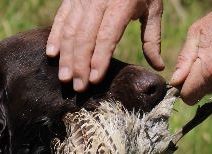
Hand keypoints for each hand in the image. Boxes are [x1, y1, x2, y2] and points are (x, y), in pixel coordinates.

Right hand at [46, 0, 164, 91]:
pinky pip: (60, 19)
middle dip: (80, 65)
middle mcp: (99, 1)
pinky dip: (55, 37)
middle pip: (85, 38)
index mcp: (121, 4)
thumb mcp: (152, 8)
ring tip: (65, 78)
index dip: (99, 59)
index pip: (107, 36)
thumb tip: (158, 66)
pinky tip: (52, 55)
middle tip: (79, 87)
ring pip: (70, 31)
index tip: (95, 79)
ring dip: (66, 57)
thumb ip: (152, 37)